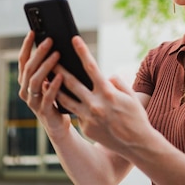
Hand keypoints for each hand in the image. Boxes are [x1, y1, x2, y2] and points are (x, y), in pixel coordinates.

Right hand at [18, 32, 70, 133]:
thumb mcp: (50, 81)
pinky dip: (53, 86)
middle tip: (49, 41)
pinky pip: (47, 97)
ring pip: (35, 81)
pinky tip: (61, 76)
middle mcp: (26, 91)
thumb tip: (55, 45)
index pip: (23, 60)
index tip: (33, 32)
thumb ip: (50, 67)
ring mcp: (33, 102)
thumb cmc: (56, 99)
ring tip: (57, 54)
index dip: (27, 46)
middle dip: (38, 53)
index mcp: (25, 81)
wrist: (58, 125)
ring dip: (46, 66)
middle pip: (29, 68)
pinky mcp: (44, 112)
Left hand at [54, 36, 152, 156]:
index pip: (91, 67)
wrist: (137, 144)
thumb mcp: (130, 95)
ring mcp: (88, 117)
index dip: (82, 52)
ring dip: (55, 88)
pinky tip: (68, 101)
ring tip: (46, 78)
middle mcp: (95, 104)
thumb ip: (116, 82)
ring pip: (66, 99)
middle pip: (71, 82)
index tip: (74, 40)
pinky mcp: (85, 127)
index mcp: (108, 92)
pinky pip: (77, 113)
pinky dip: (74, 106)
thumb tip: (105, 77)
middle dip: (59, 68)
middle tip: (50, 58)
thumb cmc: (136, 117)